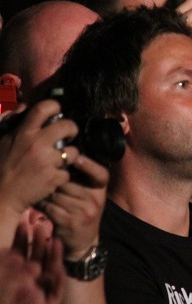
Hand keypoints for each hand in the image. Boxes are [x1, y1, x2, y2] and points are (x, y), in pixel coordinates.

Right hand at [0, 100, 78, 218]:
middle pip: (68, 126)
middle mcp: (37, 144)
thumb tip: (25, 106)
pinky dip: (62, 174)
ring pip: (73, 151)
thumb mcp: (0, 139)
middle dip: (71, 130)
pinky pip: (68, 171)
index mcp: (23, 133)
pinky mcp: (55, 178)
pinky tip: (52, 175)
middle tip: (67, 136)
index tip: (56, 113)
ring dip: (69, 155)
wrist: (0, 196)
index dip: (54, 107)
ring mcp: (48, 161)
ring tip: (59, 159)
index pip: (44, 108)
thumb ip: (11, 121)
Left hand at [38, 154, 107, 259]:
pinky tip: (39, 203)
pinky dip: (42, 204)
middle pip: (68, 181)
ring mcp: (84, 212)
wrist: (83, 240)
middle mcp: (96, 200)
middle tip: (43, 177)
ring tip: (40, 191)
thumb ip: (81, 178)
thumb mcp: (90, 194)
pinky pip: (50, 206)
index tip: (76, 157)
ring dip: (45, 193)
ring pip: (56, 194)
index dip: (89, 165)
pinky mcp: (70, 222)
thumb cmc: (82, 210)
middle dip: (54, 179)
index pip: (100, 174)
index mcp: (101, 190)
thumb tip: (62, 157)